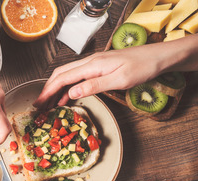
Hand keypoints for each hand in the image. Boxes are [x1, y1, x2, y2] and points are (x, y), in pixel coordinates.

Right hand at [34, 44, 174, 108]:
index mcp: (93, 65)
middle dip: (47, 90)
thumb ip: (94, 85)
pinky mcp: (100, 67)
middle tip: (39, 106)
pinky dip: (68, 88)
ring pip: (68, 75)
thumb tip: (71, 92)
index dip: (48, 91)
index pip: (63, 78)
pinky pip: (78, 77)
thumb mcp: (119, 80)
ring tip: (49, 104)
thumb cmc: (143, 67)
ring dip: (56, 89)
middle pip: (61, 75)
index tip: (38, 104)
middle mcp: (90, 62)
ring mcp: (95, 64)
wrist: (159, 57)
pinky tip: (67, 98)